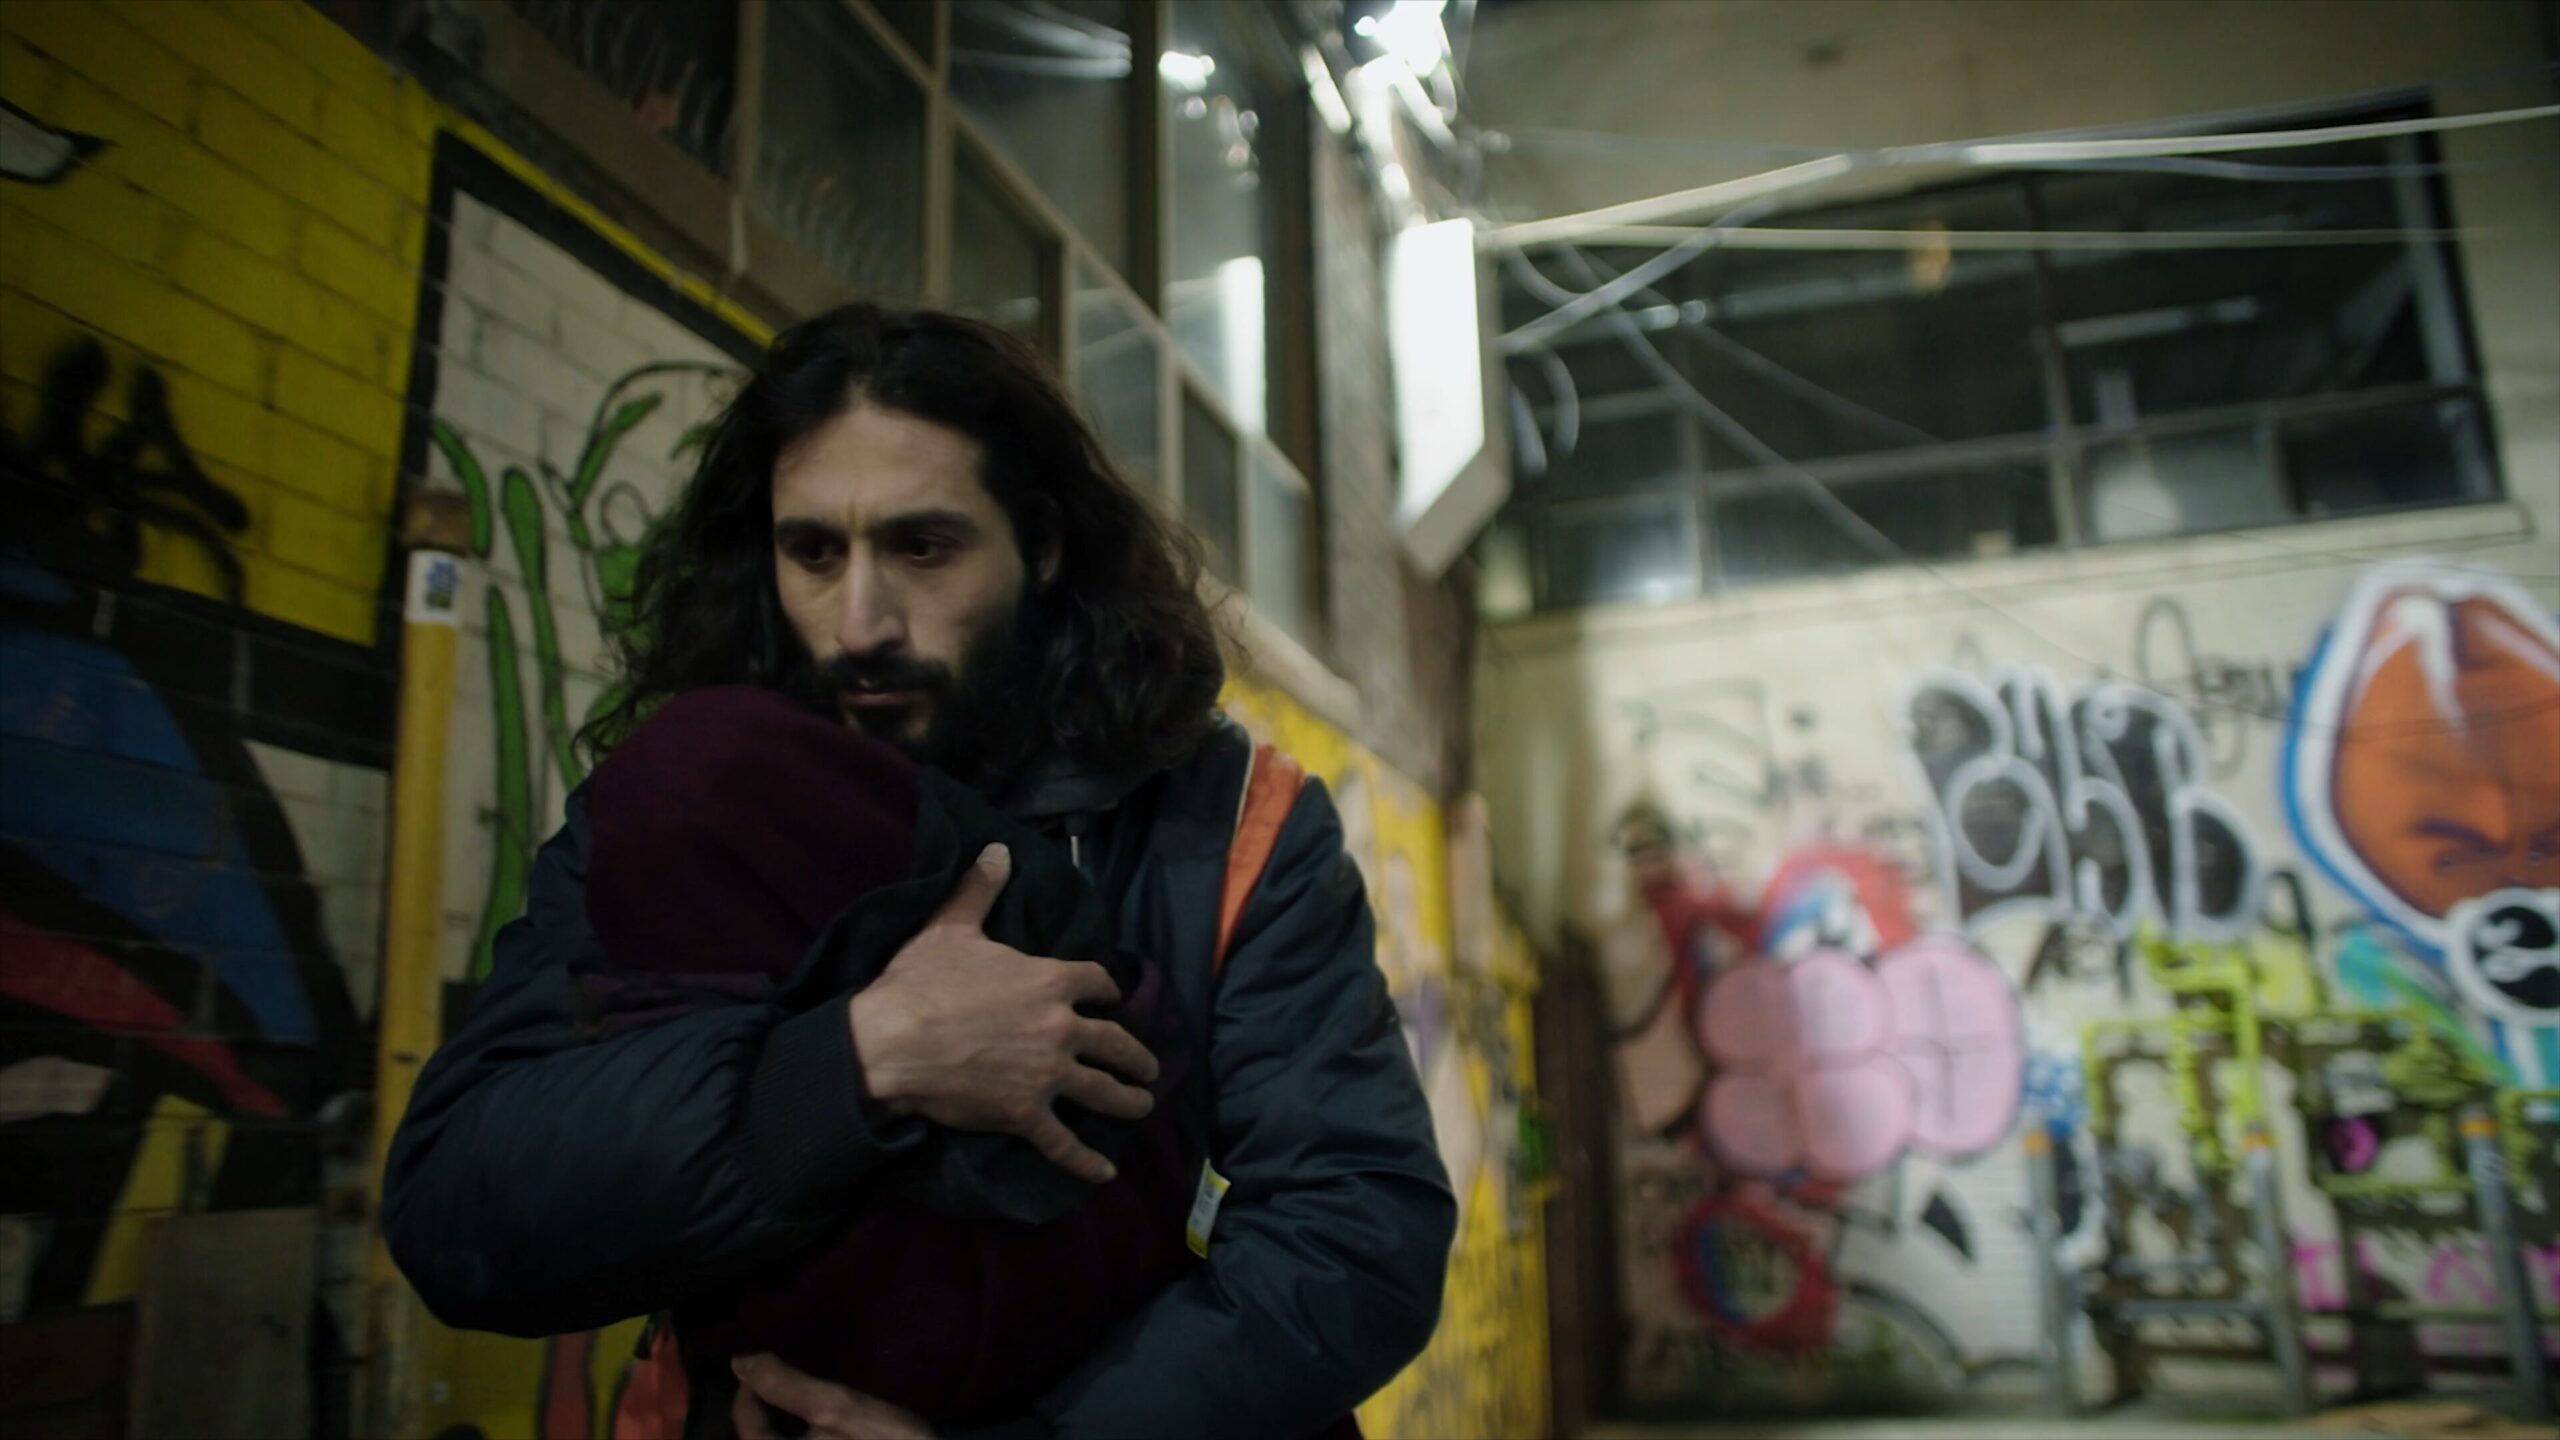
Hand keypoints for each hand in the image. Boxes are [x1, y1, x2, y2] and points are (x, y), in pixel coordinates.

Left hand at [731, 1353, 931, 1439]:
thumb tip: (740, 1360)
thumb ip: (785, 1385)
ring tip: (799, 1393)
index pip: (745, 1425)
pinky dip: (806, 1433)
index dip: (749, 1388)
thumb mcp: (836, 1407)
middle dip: (766, 1407)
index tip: (763, 1359)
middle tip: (781, 1373)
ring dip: (785, 1422)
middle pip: (762, 1437)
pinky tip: (822, 1420)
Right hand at [848, 843, 1159, 1183]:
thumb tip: (996, 849)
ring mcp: (1048, 1075)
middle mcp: (1061, 1027)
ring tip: (1142, 1106)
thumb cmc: (920, 983)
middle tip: (1148, 1066)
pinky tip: (1105, 1174)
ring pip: (1104, 1091)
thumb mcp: (951, 926)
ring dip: (1128, 1100)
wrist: (891, 1042)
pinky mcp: (1026, 1114)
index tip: (1110, 998)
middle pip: (1115, 1042)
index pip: (1097, 982)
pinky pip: (1065, 1142)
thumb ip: (980, 889)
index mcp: (1050, 980)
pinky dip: (1086, 1162)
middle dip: (1135, 1055)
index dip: (1106, 990)